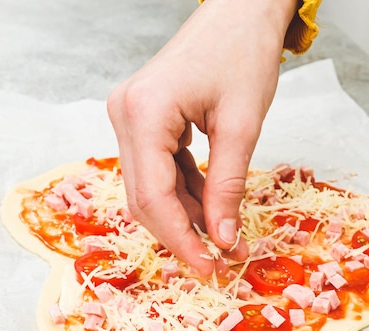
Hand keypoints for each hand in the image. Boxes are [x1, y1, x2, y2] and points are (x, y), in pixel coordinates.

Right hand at [107, 0, 297, 275]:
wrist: (238, 13)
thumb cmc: (244, 54)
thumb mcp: (242, 126)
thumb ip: (228, 186)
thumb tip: (223, 239)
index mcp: (143, 112)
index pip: (152, 195)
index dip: (181, 239)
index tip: (210, 267)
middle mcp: (125, 115)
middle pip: (144, 196)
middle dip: (182, 233)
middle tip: (219, 262)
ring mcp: (130, 117)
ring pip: (151, 187)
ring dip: (186, 216)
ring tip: (224, 238)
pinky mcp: (144, 120)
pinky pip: (159, 169)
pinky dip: (186, 192)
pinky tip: (213, 209)